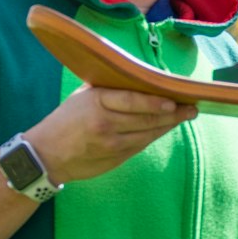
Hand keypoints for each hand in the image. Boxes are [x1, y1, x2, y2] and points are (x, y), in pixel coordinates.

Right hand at [25, 85, 196, 183]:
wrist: (46, 154)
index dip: (156, 102)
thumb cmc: (66, 120)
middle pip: (146, 119)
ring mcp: (111, 144)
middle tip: (191, 108)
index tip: (175, 101)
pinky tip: (166, 128)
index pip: (132, 100)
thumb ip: (109, 89)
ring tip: (185, 116)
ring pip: (148, 134)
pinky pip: (142, 145)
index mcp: (95, 102)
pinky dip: (155, 136)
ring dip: (169, 126)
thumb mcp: (82, 96)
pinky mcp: (116, 159)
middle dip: (173, 114)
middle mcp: (104, 123)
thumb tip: (142, 79)